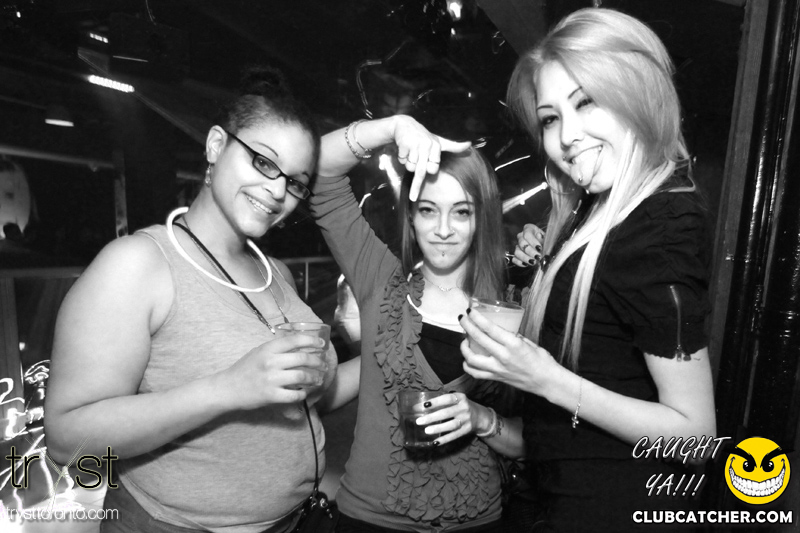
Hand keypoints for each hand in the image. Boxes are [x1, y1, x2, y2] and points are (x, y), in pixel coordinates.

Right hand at [214, 335, 328, 410]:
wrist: (228, 388)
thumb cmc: (244, 368)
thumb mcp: (258, 352)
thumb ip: (276, 348)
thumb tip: (297, 344)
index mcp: (268, 349)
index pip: (294, 340)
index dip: (311, 341)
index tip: (322, 344)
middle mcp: (271, 362)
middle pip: (302, 358)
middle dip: (317, 361)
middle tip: (323, 365)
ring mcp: (271, 379)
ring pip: (302, 376)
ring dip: (314, 378)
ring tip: (318, 379)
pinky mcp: (271, 395)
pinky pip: (294, 395)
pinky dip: (303, 394)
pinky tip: (304, 393)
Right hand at [390, 116, 470, 200]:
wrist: (404, 124)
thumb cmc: (423, 136)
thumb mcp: (439, 141)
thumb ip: (454, 146)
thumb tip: (470, 145)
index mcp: (437, 146)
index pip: (433, 169)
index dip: (427, 167)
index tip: (425, 161)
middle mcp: (427, 144)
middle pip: (421, 172)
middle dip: (416, 180)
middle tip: (414, 171)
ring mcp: (416, 144)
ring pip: (410, 167)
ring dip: (408, 162)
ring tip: (410, 151)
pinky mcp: (405, 144)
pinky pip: (402, 160)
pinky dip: (401, 158)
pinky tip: (404, 148)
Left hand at [413, 392, 480, 445]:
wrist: (480, 416)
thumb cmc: (461, 406)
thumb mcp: (457, 400)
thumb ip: (443, 401)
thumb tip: (422, 406)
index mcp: (460, 398)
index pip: (447, 399)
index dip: (436, 402)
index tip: (424, 405)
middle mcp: (464, 408)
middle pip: (447, 413)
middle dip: (432, 417)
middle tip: (419, 421)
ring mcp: (466, 420)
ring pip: (451, 425)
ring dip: (438, 428)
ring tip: (426, 431)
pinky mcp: (466, 430)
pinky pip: (454, 435)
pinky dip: (445, 439)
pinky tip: (435, 442)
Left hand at [459, 309, 561, 395]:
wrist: (547, 382)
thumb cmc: (542, 360)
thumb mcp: (528, 343)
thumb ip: (513, 336)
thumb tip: (501, 330)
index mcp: (513, 344)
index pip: (489, 328)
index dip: (477, 318)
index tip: (470, 311)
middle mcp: (503, 356)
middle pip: (478, 339)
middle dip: (467, 326)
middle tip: (462, 319)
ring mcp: (498, 369)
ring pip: (472, 359)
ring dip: (464, 348)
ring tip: (464, 340)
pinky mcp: (497, 378)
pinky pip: (476, 373)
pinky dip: (468, 366)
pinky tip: (468, 359)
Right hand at [512, 223, 544, 267]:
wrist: (545, 248)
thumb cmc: (546, 241)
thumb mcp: (547, 238)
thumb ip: (543, 238)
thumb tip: (538, 236)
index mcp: (529, 229)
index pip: (527, 234)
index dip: (533, 241)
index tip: (539, 248)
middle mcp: (521, 236)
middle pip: (522, 243)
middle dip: (530, 251)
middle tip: (538, 257)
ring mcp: (517, 246)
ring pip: (517, 252)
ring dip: (525, 258)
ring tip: (534, 262)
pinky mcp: (516, 255)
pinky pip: (514, 259)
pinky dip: (520, 262)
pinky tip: (526, 265)